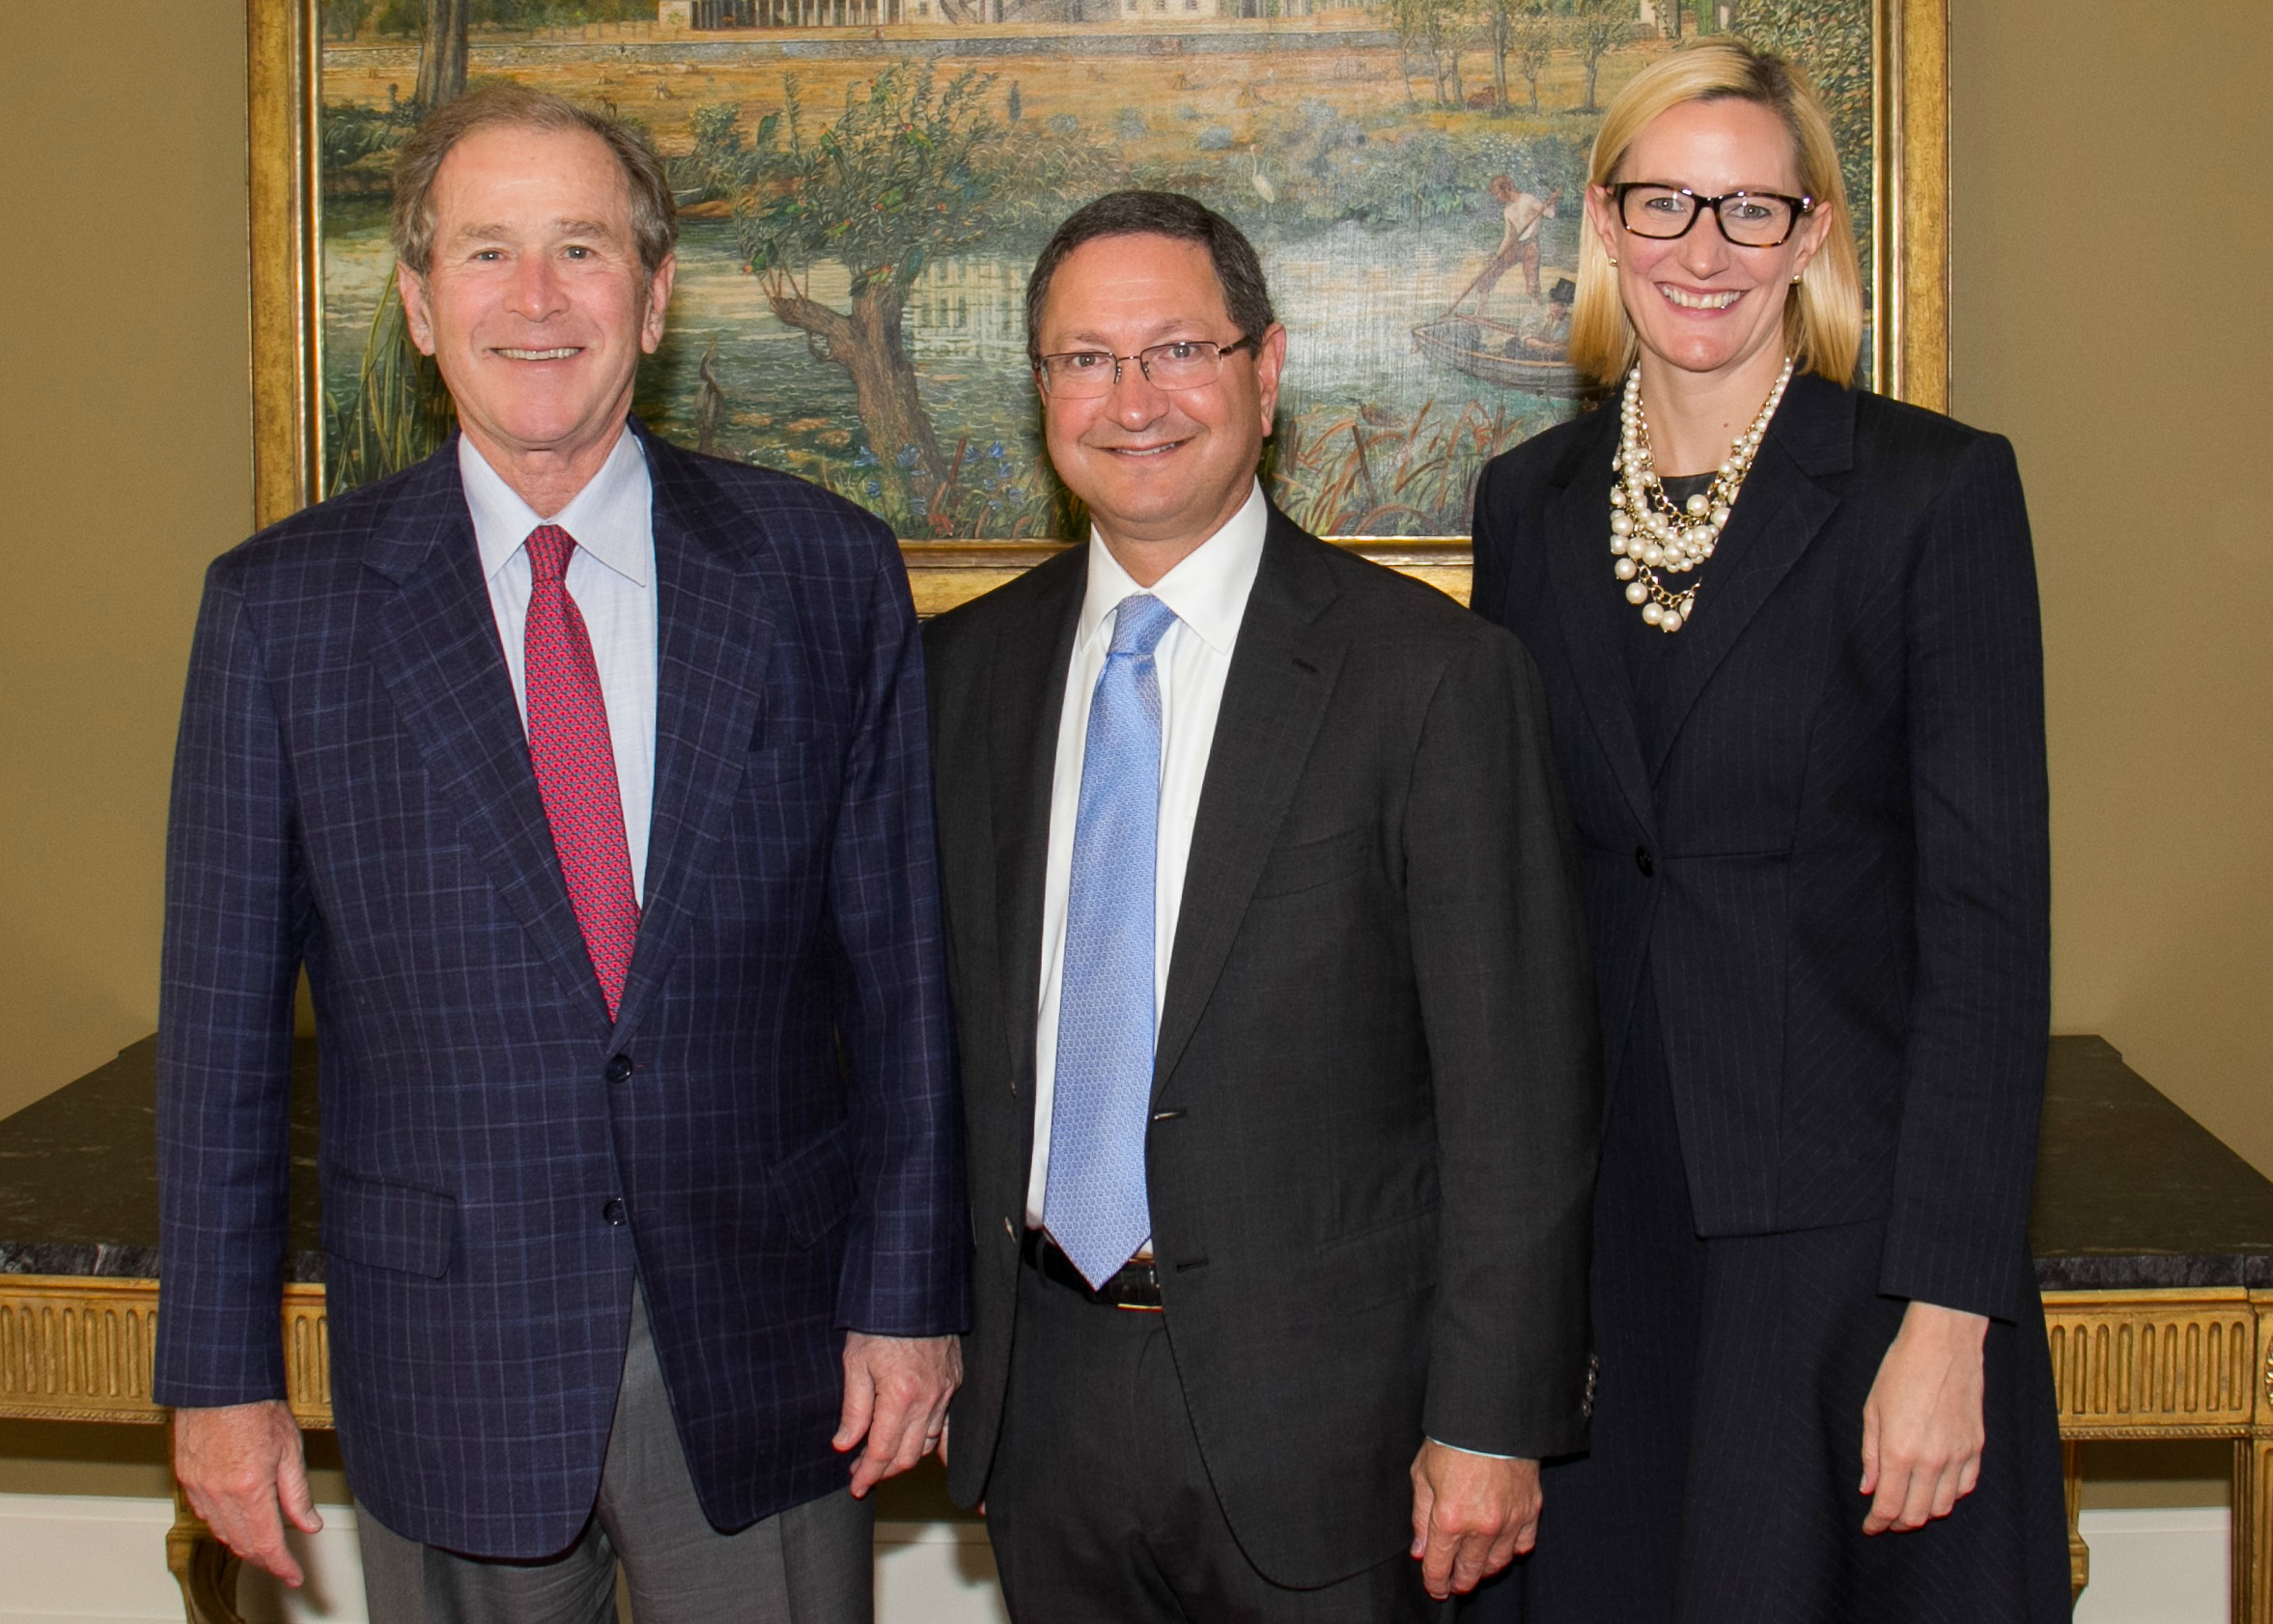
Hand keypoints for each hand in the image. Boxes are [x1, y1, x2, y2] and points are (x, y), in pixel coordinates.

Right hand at [172, 1400, 321, 1586]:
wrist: (221, 1382)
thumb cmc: (256, 1406)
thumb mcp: (290, 1450)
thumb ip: (298, 1494)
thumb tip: (309, 1524)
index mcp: (249, 1488)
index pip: (266, 1543)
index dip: (281, 1565)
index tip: (293, 1575)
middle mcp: (219, 1493)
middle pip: (242, 1543)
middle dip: (264, 1558)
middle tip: (283, 1561)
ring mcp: (199, 1487)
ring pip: (221, 1532)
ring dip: (243, 1542)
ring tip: (264, 1542)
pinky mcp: (186, 1477)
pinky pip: (205, 1513)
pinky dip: (223, 1523)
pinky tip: (238, 1517)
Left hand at [834, 1332, 961, 1497]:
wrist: (913, 1290)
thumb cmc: (881, 1322)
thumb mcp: (855, 1362)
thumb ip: (853, 1408)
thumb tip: (845, 1444)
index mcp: (900, 1397)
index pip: (883, 1451)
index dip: (868, 1473)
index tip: (856, 1485)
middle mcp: (928, 1400)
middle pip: (908, 1455)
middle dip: (884, 1470)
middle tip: (862, 1473)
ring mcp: (945, 1392)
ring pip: (927, 1443)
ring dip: (906, 1457)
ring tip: (884, 1458)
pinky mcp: (954, 1383)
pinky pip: (948, 1425)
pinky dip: (940, 1446)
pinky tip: (938, 1460)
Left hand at [1408, 1440, 1541, 1599]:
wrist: (1491, 1416)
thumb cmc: (1452, 1439)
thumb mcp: (1423, 1475)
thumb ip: (1421, 1517)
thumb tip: (1420, 1550)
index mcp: (1449, 1518)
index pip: (1440, 1566)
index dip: (1435, 1583)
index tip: (1435, 1589)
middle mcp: (1481, 1526)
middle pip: (1470, 1572)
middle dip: (1459, 1582)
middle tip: (1454, 1583)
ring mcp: (1509, 1520)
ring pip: (1498, 1564)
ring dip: (1484, 1570)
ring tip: (1475, 1567)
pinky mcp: (1530, 1510)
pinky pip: (1523, 1545)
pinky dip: (1512, 1551)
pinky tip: (1502, 1547)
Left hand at [1860, 1300, 1988, 1533]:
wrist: (1943, 1344)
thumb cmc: (1901, 1370)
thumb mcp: (1872, 1409)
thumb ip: (1870, 1454)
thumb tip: (1868, 1488)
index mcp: (1899, 1451)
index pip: (1888, 1506)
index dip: (1877, 1524)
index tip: (1870, 1527)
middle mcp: (1931, 1461)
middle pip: (1917, 1514)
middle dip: (1898, 1523)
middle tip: (1886, 1519)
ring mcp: (1958, 1456)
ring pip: (1944, 1506)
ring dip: (1924, 1512)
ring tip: (1908, 1504)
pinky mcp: (1977, 1447)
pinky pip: (1966, 1486)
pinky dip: (1950, 1495)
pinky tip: (1935, 1488)